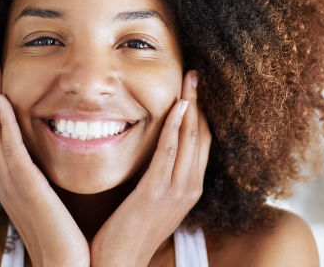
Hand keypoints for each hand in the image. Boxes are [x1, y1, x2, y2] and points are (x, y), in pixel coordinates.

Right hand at [0, 61, 89, 266]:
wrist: (65, 264)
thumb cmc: (64, 235)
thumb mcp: (53, 198)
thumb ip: (49, 177)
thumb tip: (64, 155)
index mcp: (12, 180)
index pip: (0, 134)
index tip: (1, 80)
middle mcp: (4, 178)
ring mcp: (10, 182)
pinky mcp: (23, 186)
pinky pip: (10, 148)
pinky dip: (3, 124)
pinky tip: (2, 102)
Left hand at [90, 70, 211, 265]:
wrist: (120, 263)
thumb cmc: (129, 232)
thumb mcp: (153, 201)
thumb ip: (160, 176)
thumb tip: (155, 153)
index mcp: (191, 189)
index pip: (203, 143)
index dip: (201, 113)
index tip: (195, 89)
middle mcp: (190, 188)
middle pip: (203, 135)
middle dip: (200, 102)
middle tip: (195, 75)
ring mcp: (177, 191)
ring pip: (191, 139)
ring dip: (191, 105)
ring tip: (190, 80)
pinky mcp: (156, 192)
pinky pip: (170, 152)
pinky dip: (176, 126)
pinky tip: (177, 106)